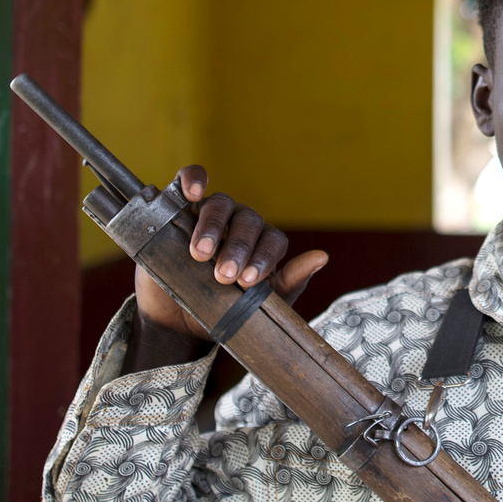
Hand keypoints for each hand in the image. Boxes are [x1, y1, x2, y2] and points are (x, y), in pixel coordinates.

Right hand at [133, 164, 329, 342]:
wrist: (181, 322)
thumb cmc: (226, 310)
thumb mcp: (259, 304)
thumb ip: (290, 281)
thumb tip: (321, 257)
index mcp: (264, 243)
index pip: (273, 240)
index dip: (264, 258)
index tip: (248, 281)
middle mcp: (241, 223)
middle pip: (248, 222)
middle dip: (238, 248)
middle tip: (225, 275)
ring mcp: (212, 214)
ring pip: (220, 205)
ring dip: (212, 227)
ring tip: (201, 253)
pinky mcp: (182, 209)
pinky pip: (189, 181)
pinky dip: (192, 179)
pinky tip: (193, 193)